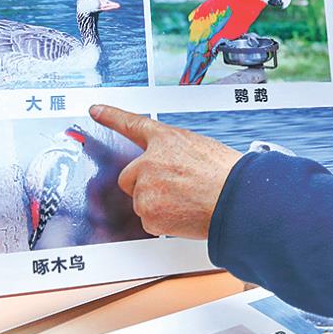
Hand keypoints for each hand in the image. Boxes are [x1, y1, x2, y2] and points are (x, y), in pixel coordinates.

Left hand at [89, 104, 241, 238]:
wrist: (235, 200)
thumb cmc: (227, 176)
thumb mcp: (202, 151)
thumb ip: (176, 157)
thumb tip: (171, 170)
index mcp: (167, 140)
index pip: (133, 124)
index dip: (112, 116)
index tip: (96, 110)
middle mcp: (150, 162)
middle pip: (130, 178)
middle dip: (145, 187)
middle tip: (174, 192)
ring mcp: (146, 188)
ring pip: (141, 202)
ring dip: (159, 206)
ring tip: (188, 202)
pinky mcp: (148, 213)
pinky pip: (150, 222)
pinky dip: (165, 223)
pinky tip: (185, 215)